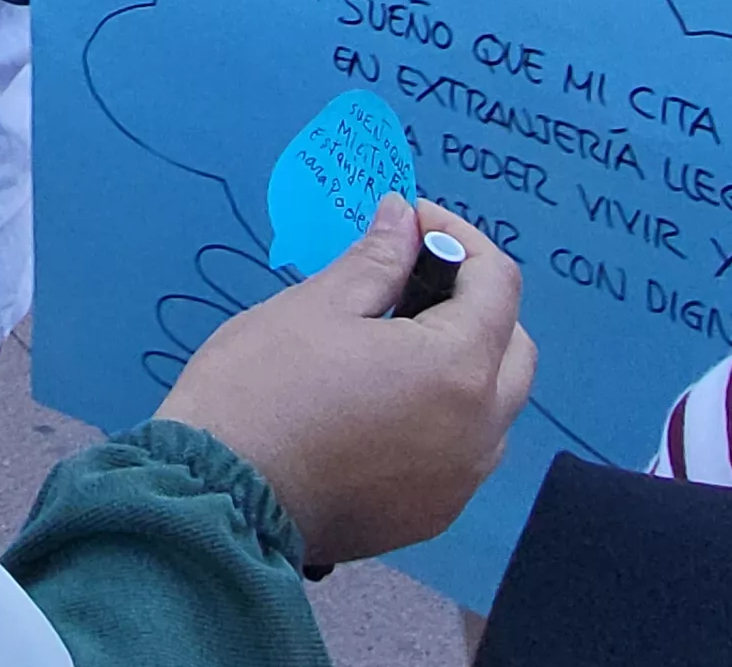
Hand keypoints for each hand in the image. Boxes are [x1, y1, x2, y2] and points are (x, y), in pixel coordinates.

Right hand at [155, 201, 532, 565]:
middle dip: (475, 302)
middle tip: (410, 279)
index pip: (498, 283)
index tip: (412, 222)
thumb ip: (378, 258)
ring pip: (493, 406)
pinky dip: (443, 416)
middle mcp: (480, 432)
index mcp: (459, 369)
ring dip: (465, 363)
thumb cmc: (262, 387)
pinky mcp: (431, 516)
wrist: (217, 498)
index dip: (459, 237)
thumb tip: (405, 216)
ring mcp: (459, 483)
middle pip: (514, 348)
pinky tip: (383, 403)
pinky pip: (461, 452)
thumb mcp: (318, 306)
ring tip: (394, 343)